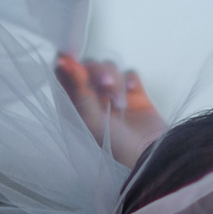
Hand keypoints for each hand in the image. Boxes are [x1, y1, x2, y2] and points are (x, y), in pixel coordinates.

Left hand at [54, 53, 166, 167]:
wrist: (150, 157)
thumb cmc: (114, 146)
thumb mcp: (90, 117)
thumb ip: (77, 86)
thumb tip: (63, 59)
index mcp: (73, 106)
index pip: (63, 73)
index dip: (68, 61)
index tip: (73, 57)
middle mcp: (91, 98)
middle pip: (89, 64)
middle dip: (98, 71)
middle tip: (105, 84)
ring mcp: (113, 95)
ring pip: (110, 66)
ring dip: (116, 80)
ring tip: (120, 104)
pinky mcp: (134, 94)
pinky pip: (130, 73)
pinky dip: (131, 80)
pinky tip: (133, 95)